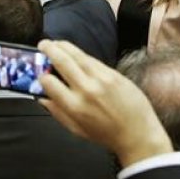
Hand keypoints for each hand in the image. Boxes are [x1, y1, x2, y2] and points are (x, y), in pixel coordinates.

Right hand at [37, 40, 173, 166]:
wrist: (138, 134)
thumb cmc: (107, 135)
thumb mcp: (77, 130)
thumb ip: (57, 112)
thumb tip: (42, 98)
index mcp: (75, 107)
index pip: (49, 83)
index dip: (42, 76)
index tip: (42, 74)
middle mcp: (87, 90)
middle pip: (62, 61)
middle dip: (49, 49)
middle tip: (43, 44)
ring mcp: (102, 79)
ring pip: (77, 55)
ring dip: (64, 46)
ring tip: (56, 43)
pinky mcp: (114, 74)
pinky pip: (93, 60)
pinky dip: (82, 55)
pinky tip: (76, 54)